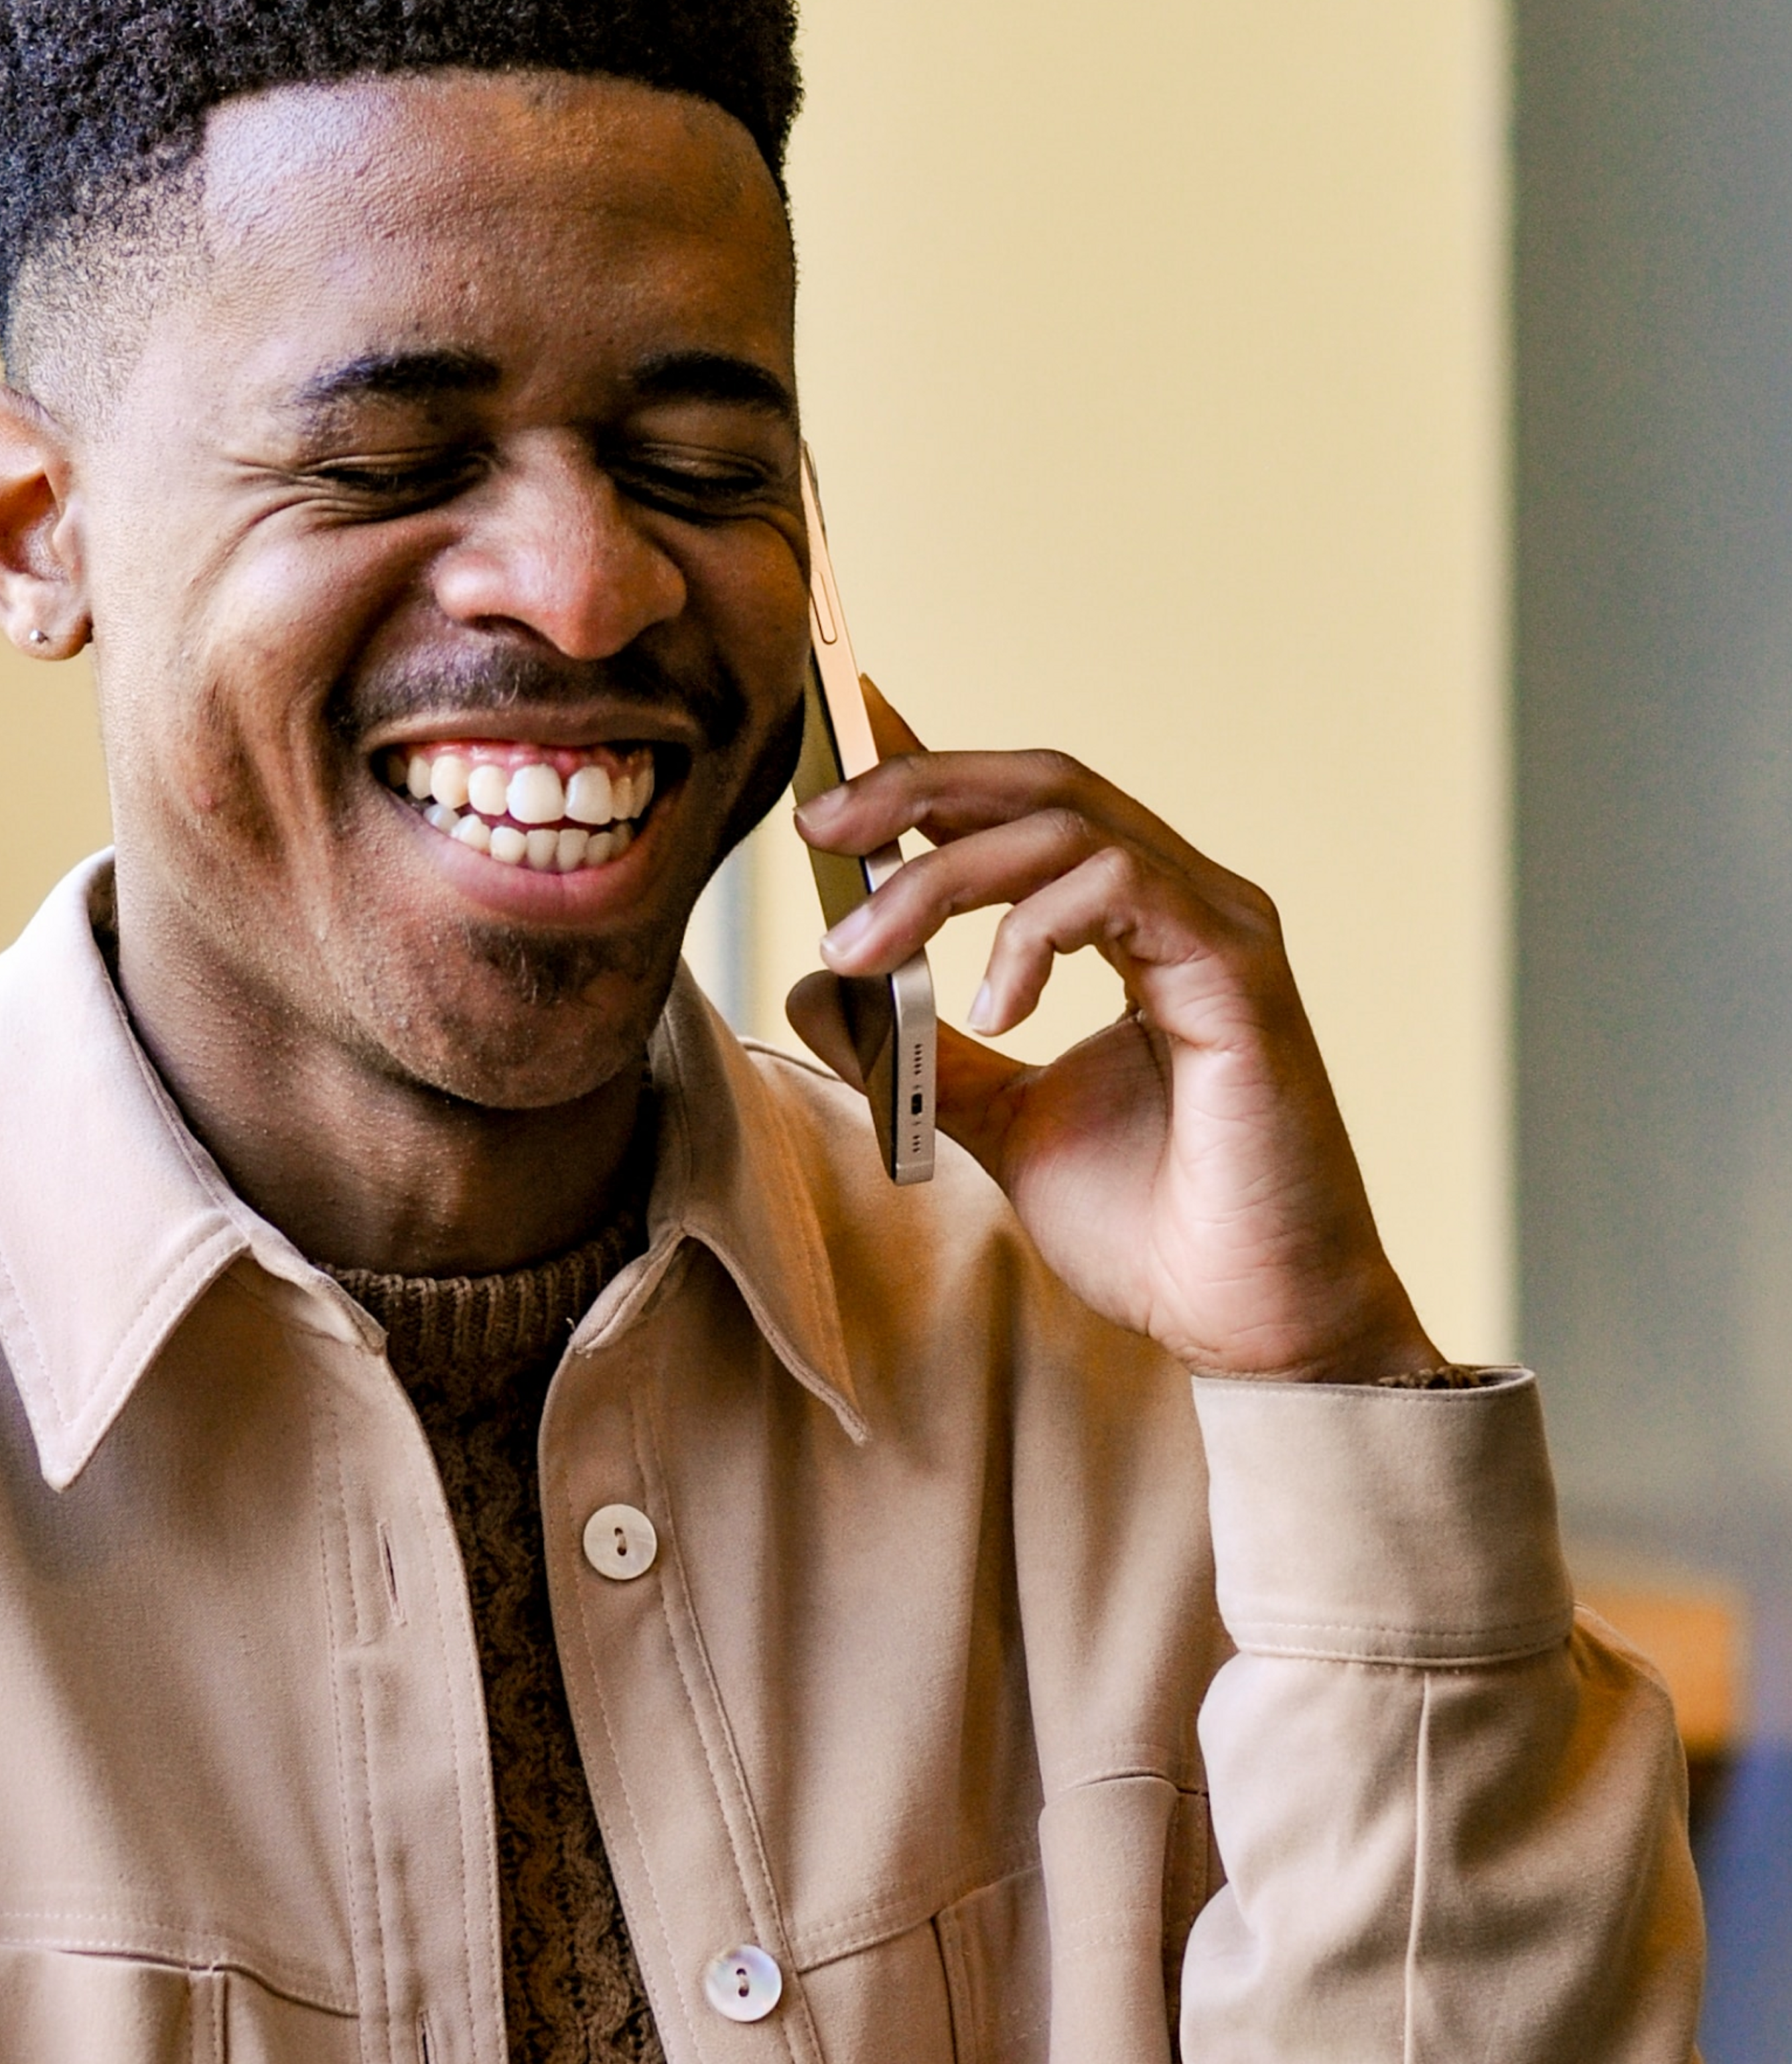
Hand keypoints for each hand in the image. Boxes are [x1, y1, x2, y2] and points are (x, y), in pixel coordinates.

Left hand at [786, 692, 1440, 1382]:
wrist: (1247, 1322)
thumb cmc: (1151, 1224)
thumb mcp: (996, 1119)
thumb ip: (920, 1047)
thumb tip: (817, 982)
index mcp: (1134, 922)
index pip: (1024, 804)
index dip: (930, 759)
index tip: (835, 740)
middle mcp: (1182, 903)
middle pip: (1042, 783)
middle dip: (916, 786)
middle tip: (815, 826)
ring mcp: (1219, 928)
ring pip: (1067, 824)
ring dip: (941, 873)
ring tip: (861, 948)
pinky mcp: (1238, 975)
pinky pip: (1124, 888)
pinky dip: (1032, 932)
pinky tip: (991, 1008)